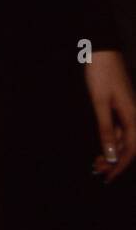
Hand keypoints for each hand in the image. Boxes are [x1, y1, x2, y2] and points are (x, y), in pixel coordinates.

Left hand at [84, 50, 135, 182]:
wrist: (101, 51)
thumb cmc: (100, 75)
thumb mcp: (100, 103)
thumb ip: (106, 129)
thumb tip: (112, 155)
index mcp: (133, 118)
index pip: (130, 150)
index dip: (120, 166)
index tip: (108, 178)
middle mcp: (134, 116)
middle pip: (128, 147)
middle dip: (114, 161)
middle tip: (97, 172)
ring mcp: (128, 111)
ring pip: (124, 139)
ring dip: (112, 151)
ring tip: (96, 163)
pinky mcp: (121, 106)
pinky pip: (120, 129)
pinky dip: (111, 139)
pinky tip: (102, 146)